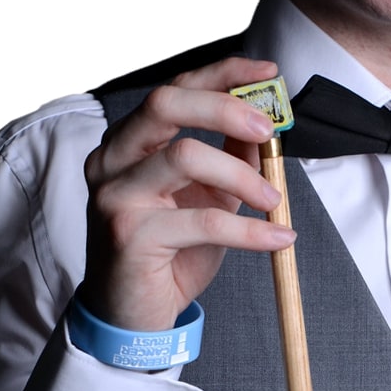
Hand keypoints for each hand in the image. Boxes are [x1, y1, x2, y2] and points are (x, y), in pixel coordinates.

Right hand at [80, 56, 295, 330]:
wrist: (133, 316)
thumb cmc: (170, 250)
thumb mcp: (209, 194)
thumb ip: (232, 155)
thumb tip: (268, 123)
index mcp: (129, 140)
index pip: (176, 88)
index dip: (223, 74)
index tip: (268, 74)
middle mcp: (112, 159)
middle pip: (166, 104)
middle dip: (226, 108)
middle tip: (270, 129)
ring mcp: (115, 195)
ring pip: (184, 156)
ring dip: (243, 175)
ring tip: (274, 200)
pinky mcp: (128, 235)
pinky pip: (202, 221)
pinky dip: (250, 229)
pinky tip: (278, 237)